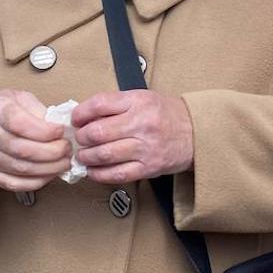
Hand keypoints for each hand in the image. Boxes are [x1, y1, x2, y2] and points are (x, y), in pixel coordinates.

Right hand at [0, 89, 71, 191]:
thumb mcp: (16, 97)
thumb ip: (37, 108)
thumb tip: (60, 124)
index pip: (20, 124)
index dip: (44, 130)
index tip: (61, 131)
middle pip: (23, 150)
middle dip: (52, 152)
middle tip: (67, 148)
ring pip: (22, 169)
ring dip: (49, 168)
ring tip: (64, 162)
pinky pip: (15, 184)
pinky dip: (37, 181)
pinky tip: (50, 174)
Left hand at [72, 90, 194, 184]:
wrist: (196, 132)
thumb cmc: (166, 114)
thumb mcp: (143, 98)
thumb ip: (116, 104)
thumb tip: (83, 116)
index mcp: (138, 101)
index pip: (99, 104)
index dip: (80, 114)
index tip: (76, 120)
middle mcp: (141, 123)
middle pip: (97, 132)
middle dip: (81, 138)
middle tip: (79, 139)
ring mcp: (145, 148)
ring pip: (103, 155)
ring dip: (86, 157)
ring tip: (83, 155)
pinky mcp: (148, 168)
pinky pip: (116, 174)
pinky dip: (98, 174)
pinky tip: (93, 170)